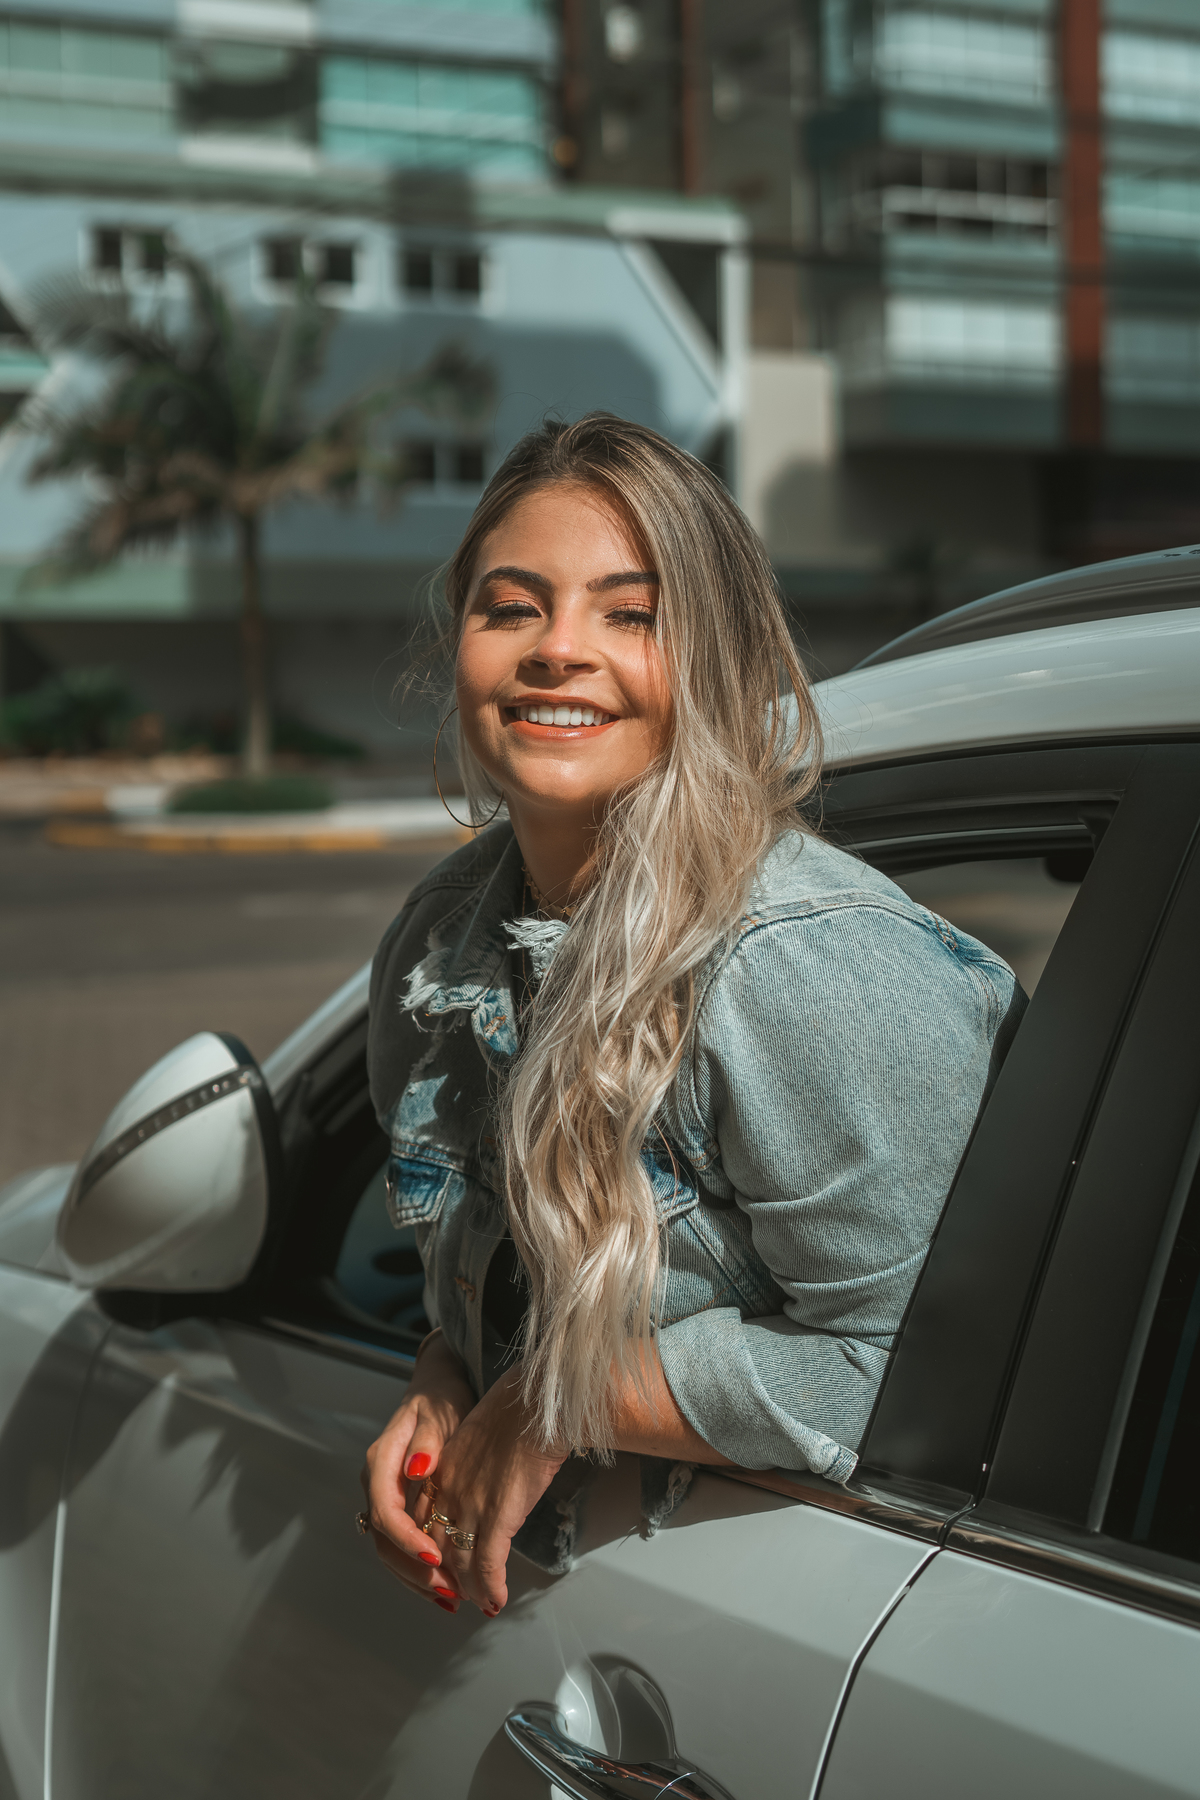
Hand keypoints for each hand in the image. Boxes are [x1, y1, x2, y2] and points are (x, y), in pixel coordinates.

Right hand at [361, 1333, 476, 1614]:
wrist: (437, 1387)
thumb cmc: (441, 1398)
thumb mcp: (439, 1410)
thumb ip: (428, 1440)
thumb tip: (417, 1469)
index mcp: (381, 1460)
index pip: (386, 1510)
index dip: (407, 1539)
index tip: (435, 1559)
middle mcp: (376, 1483)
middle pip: (383, 1539)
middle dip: (414, 1570)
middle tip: (449, 1591)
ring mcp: (384, 1497)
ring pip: (389, 1550)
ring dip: (415, 1579)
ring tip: (450, 1599)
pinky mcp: (398, 1507)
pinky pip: (400, 1547)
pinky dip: (418, 1572)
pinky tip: (442, 1590)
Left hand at [412, 1362, 563, 1616]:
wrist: (536, 1406)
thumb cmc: (514, 1416)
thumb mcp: (474, 1441)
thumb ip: (464, 1470)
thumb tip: (473, 1491)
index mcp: (439, 1473)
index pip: (420, 1523)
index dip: (428, 1550)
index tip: (439, 1565)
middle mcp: (447, 1493)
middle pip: (434, 1548)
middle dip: (444, 1577)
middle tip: (456, 1595)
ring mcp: (470, 1507)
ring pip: (460, 1563)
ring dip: (470, 1589)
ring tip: (480, 1601)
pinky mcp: (497, 1517)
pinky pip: (488, 1565)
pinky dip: (491, 1587)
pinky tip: (497, 1600)